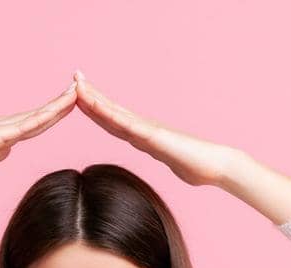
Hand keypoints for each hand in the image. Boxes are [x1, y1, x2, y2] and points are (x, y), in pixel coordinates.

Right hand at [0, 84, 77, 191]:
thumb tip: (7, 150)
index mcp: (4, 133)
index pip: (36, 123)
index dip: (55, 113)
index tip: (74, 105)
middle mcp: (3, 125)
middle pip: (39, 115)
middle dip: (62, 103)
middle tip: (82, 89)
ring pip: (33, 117)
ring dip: (55, 107)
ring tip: (74, 96)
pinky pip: (19, 129)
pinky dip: (37, 121)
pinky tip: (51, 115)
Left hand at [71, 71, 237, 187]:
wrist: (216, 166)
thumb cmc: (197, 166)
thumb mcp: (171, 163)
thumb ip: (163, 158)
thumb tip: (163, 159)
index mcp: (143, 136)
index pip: (113, 121)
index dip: (96, 108)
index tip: (79, 96)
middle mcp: (143, 129)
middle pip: (111, 111)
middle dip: (91, 95)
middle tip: (74, 78)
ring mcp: (148, 131)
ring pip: (116, 114)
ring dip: (96, 100)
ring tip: (78, 86)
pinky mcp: (155, 138)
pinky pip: (129, 125)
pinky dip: (112, 116)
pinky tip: (98, 108)